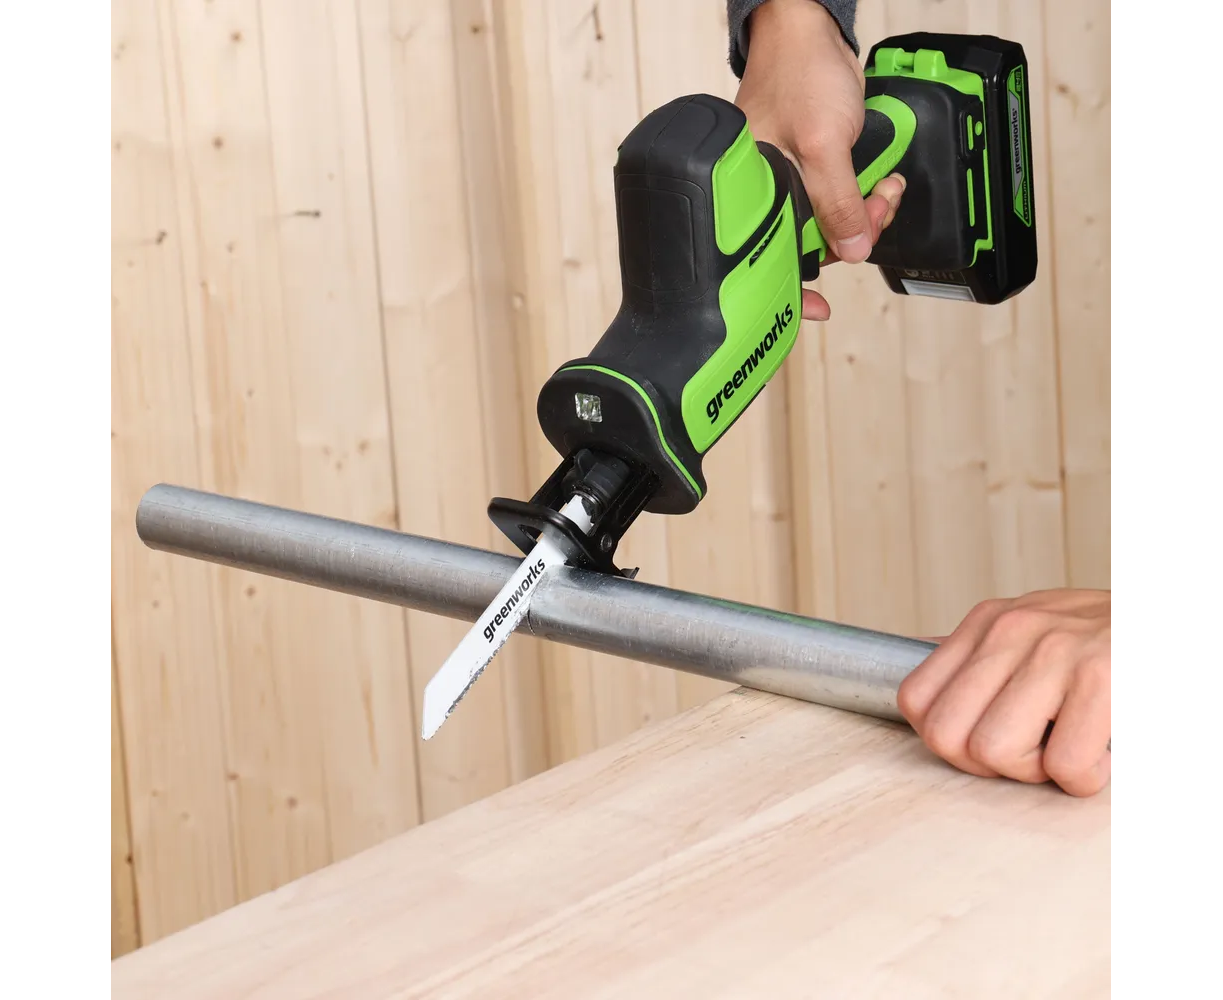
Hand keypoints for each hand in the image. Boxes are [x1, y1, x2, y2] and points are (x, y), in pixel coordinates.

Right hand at [734, 0, 904, 320]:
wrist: (812, 31)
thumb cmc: (799, 74)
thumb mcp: (825, 145)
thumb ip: (839, 203)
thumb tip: (853, 250)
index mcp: (751, 195)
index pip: (769, 257)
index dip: (792, 289)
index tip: (817, 310)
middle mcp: (769, 195)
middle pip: (810, 245)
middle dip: (851, 238)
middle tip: (876, 213)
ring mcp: (792, 184)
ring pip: (832, 227)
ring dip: (867, 218)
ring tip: (886, 192)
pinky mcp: (815, 172)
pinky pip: (842, 204)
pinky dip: (866, 201)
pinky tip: (882, 187)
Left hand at [897, 589, 1111, 796]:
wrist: (1176, 621)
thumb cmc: (1107, 639)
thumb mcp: (1031, 632)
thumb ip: (980, 663)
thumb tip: (924, 705)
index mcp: (988, 622)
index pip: (917, 700)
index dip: (948, 739)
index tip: (988, 739)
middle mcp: (1011, 631)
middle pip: (945, 735)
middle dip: (986, 763)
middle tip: (1031, 751)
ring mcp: (1054, 652)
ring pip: (993, 752)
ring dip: (1034, 771)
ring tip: (1066, 747)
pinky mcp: (1101, 678)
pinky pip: (1063, 766)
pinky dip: (1084, 778)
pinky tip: (1102, 751)